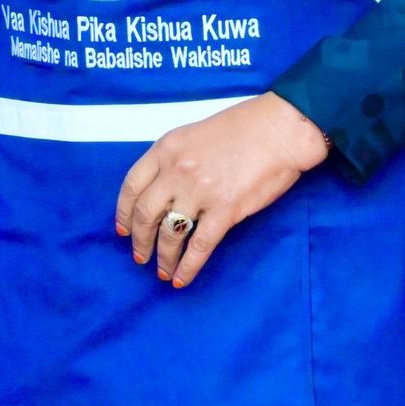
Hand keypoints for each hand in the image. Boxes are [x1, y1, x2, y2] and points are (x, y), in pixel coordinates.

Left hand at [113, 93, 330, 288]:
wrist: (281, 128)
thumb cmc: (245, 126)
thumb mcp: (196, 133)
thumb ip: (177, 158)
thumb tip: (165, 190)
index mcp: (167, 147)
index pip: (132, 185)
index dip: (124, 212)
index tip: (123, 229)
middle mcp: (177, 169)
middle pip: (145, 214)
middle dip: (139, 241)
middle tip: (140, 257)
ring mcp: (200, 190)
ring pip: (169, 234)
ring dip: (162, 257)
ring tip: (162, 270)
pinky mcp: (225, 209)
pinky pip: (199, 246)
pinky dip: (187, 267)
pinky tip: (181, 279)